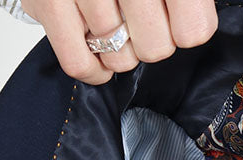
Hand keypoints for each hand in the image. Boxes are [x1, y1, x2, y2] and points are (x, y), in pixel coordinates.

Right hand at [20, 0, 217, 85]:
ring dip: (121, 52)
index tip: (179, 24)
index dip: (188, 32)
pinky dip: (94, 70)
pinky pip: (80, 62)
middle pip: (156, 48)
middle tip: (142, 23)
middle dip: (152, 42)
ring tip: (115, 26)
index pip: (193, 27)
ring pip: (120, 58)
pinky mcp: (48, 2)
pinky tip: (100, 55)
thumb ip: (186, 2)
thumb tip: (194, 30)